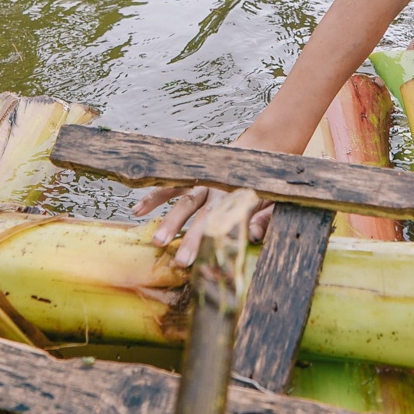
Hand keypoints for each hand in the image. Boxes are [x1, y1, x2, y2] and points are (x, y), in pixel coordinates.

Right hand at [131, 128, 278, 267]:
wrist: (257, 149)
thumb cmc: (265, 183)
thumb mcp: (274, 201)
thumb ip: (265, 218)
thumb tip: (255, 236)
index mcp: (241, 199)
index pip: (230, 224)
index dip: (222, 243)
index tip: (213, 264)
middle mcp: (219, 191)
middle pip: (205, 217)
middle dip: (192, 238)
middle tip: (181, 260)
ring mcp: (203, 183)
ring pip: (185, 203)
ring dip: (171, 221)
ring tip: (157, 240)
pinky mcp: (192, 177)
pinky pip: (171, 187)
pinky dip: (155, 197)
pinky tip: (139, 210)